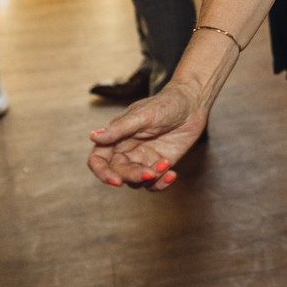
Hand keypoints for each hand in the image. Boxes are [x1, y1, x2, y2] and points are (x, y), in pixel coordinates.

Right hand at [87, 80, 207, 190]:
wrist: (193, 104)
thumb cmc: (166, 103)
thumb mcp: (143, 115)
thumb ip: (119, 129)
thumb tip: (93, 136)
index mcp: (116, 137)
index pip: (98, 159)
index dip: (102, 173)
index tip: (116, 182)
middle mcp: (127, 150)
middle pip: (119, 173)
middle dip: (133, 176)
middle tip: (150, 173)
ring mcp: (143, 159)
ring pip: (136, 181)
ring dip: (150, 178)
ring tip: (166, 163)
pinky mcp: (159, 164)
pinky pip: (154, 183)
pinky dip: (162, 183)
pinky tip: (172, 174)